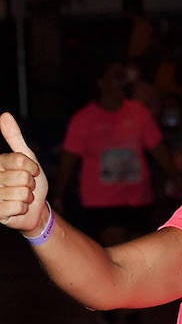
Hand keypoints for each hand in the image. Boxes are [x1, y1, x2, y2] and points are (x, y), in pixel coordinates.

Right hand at [0, 113, 49, 234]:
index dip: (32, 168)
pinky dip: (23, 208)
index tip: (31, 172)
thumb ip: (14, 138)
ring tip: (21, 197)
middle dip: (30, 184)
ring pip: (21, 193)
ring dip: (27, 197)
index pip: (20, 160)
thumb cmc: (30, 182)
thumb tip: (4, 115)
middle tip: (24, 187)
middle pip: (23, 177)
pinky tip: (16, 208)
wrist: (34, 208)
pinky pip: (17, 206)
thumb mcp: (27, 158)